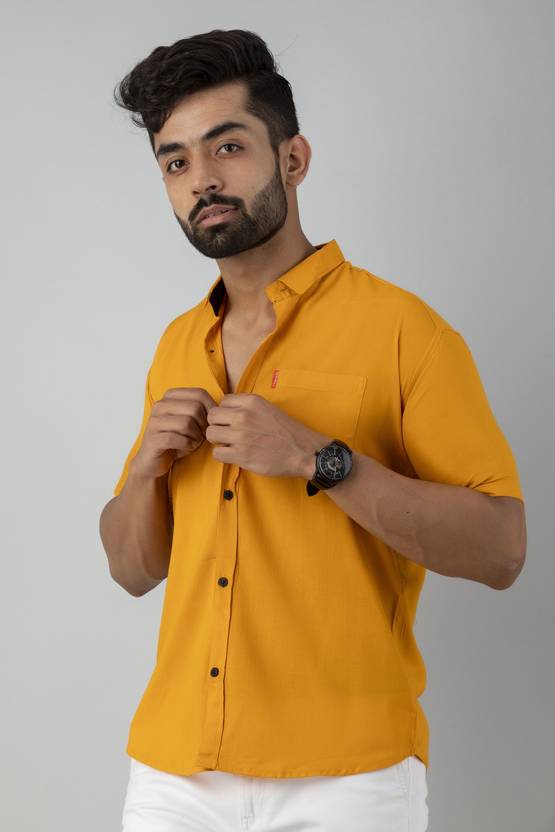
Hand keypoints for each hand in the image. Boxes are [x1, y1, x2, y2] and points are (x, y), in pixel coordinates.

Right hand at [131, 387, 217, 479]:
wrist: (156, 461)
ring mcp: (154, 421)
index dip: (212, 409)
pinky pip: (176, 438)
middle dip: (203, 425)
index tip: (211, 423)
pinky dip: (187, 445)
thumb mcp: (192, 421)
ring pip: (186, 423)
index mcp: (170, 396)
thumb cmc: (178, 440)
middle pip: (194, 408)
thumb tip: (221, 409)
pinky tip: (187, 448)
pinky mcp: (152, 438)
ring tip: (194, 442)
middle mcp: (160, 405)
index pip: (199, 393)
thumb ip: (203, 410)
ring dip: (196, 436)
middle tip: (202, 436)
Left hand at [205, 393, 330, 478]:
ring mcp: (241, 435)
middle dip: (218, 425)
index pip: (222, 401)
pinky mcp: (241, 455)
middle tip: (228, 433)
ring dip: (218, 440)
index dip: (226, 412)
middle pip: (212, 416)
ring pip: (211, 434)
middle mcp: (243, 416)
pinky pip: (217, 453)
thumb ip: (246, 406)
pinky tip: (234, 455)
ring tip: (231, 444)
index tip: (233, 421)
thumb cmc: (286, 431)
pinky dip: (223, 455)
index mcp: (251, 402)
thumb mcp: (267, 408)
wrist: (302, 451)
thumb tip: (225, 410)